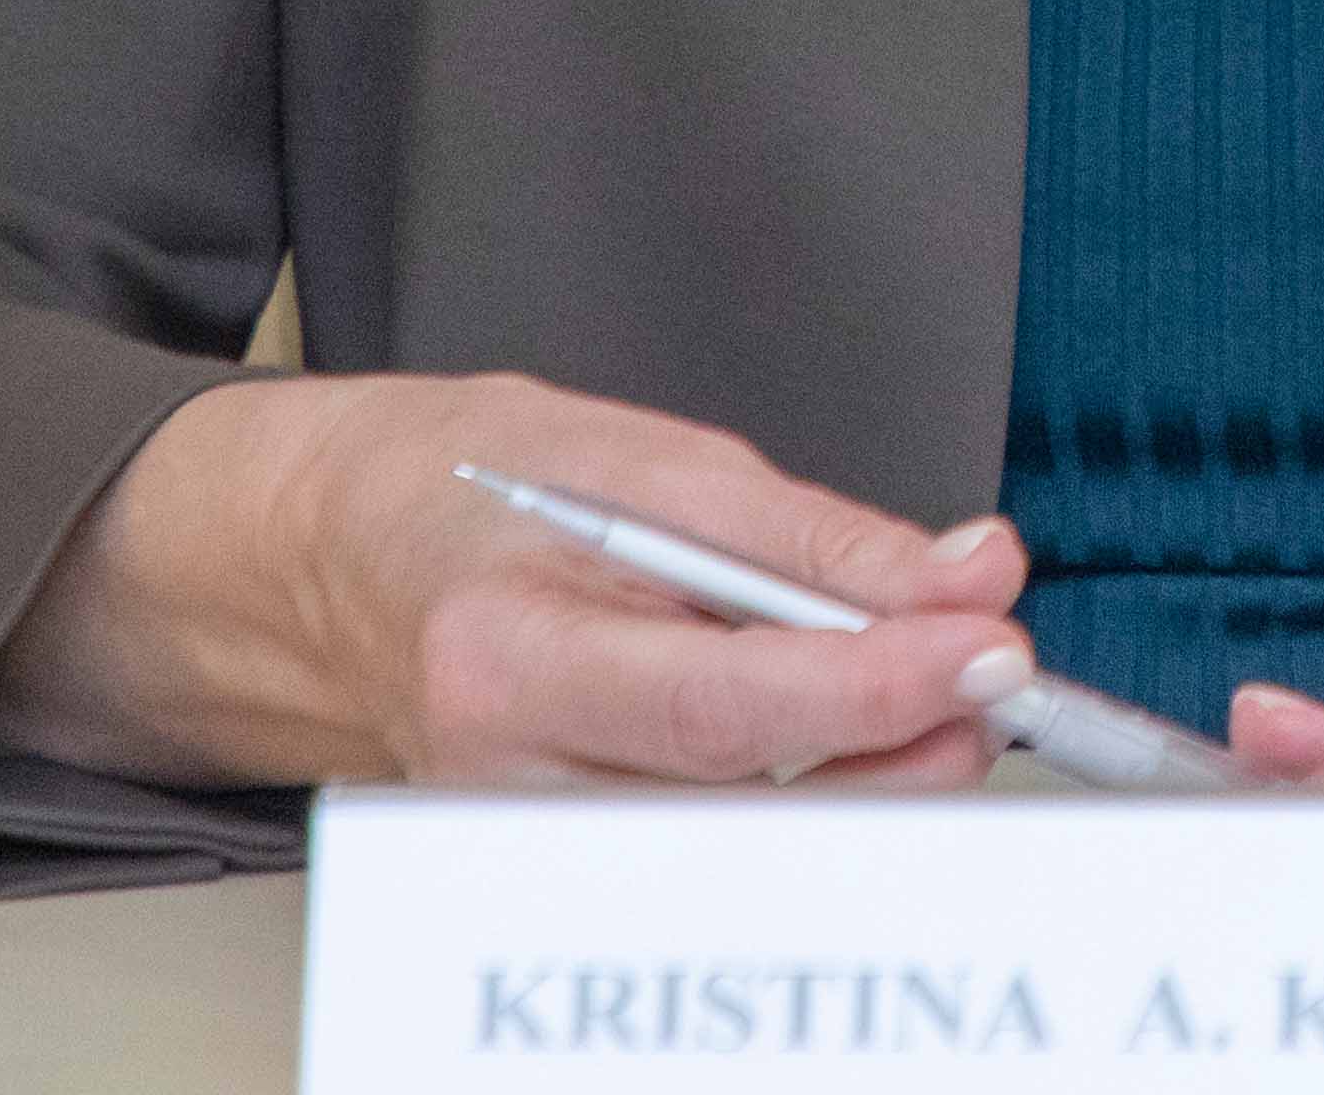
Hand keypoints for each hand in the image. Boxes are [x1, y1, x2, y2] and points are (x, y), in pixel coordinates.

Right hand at [0, 368, 1041, 789]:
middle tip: (989, 675)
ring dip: (870, 780)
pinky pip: (712, 854)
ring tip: (930, 694)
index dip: (874, 686)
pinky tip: (849, 736)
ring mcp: (523, 843)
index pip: (722, 708)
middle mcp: (501, 780)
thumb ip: (815, 536)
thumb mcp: (647, 455)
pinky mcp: (555, 868)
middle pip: (746, 815)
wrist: (334, 557)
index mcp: (502, 655)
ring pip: (745, 853)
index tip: (987, 646)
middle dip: (900, 751)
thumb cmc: (467, 487)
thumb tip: (963, 576)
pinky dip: (805, 797)